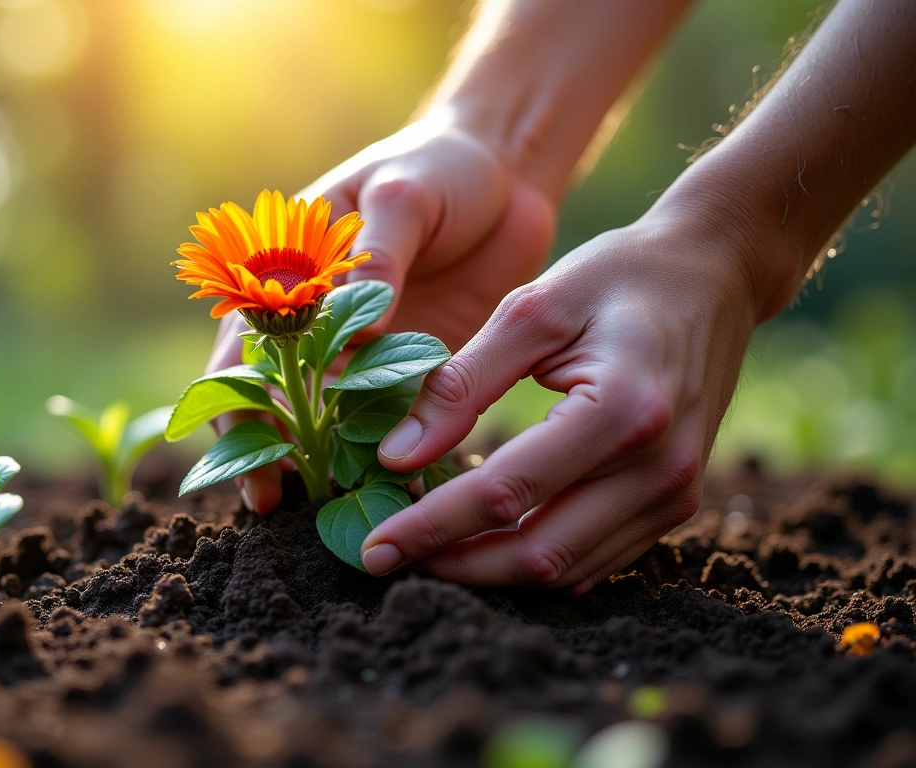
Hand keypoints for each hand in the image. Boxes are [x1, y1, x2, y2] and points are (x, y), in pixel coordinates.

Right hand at [209, 114, 556, 512]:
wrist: (508, 171)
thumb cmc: (440, 168)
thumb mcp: (403, 194)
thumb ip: (376, 255)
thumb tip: (356, 326)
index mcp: (288, 275)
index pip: (239, 355)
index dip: (240, 414)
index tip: (260, 465)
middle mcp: (318, 324)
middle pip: (282, 405)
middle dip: (285, 460)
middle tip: (303, 508)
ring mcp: (368, 351)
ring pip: (340, 424)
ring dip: (344, 466)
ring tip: (362, 511)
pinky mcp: (419, 368)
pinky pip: (401, 420)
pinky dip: (402, 455)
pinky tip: (415, 488)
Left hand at [359, 211, 762, 593]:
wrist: (716, 273)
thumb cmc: (618, 276)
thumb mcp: (532, 308)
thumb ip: (461, 383)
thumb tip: (395, 457)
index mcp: (622, 411)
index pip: (505, 494)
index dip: (430, 527)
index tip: (373, 547)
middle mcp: (659, 468)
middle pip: (537, 554)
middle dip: (453, 565)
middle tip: (387, 557)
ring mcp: (675, 493)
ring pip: (565, 571)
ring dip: (489, 571)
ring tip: (426, 547)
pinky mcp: (676, 503)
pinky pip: (595, 560)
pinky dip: (533, 560)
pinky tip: (484, 538)